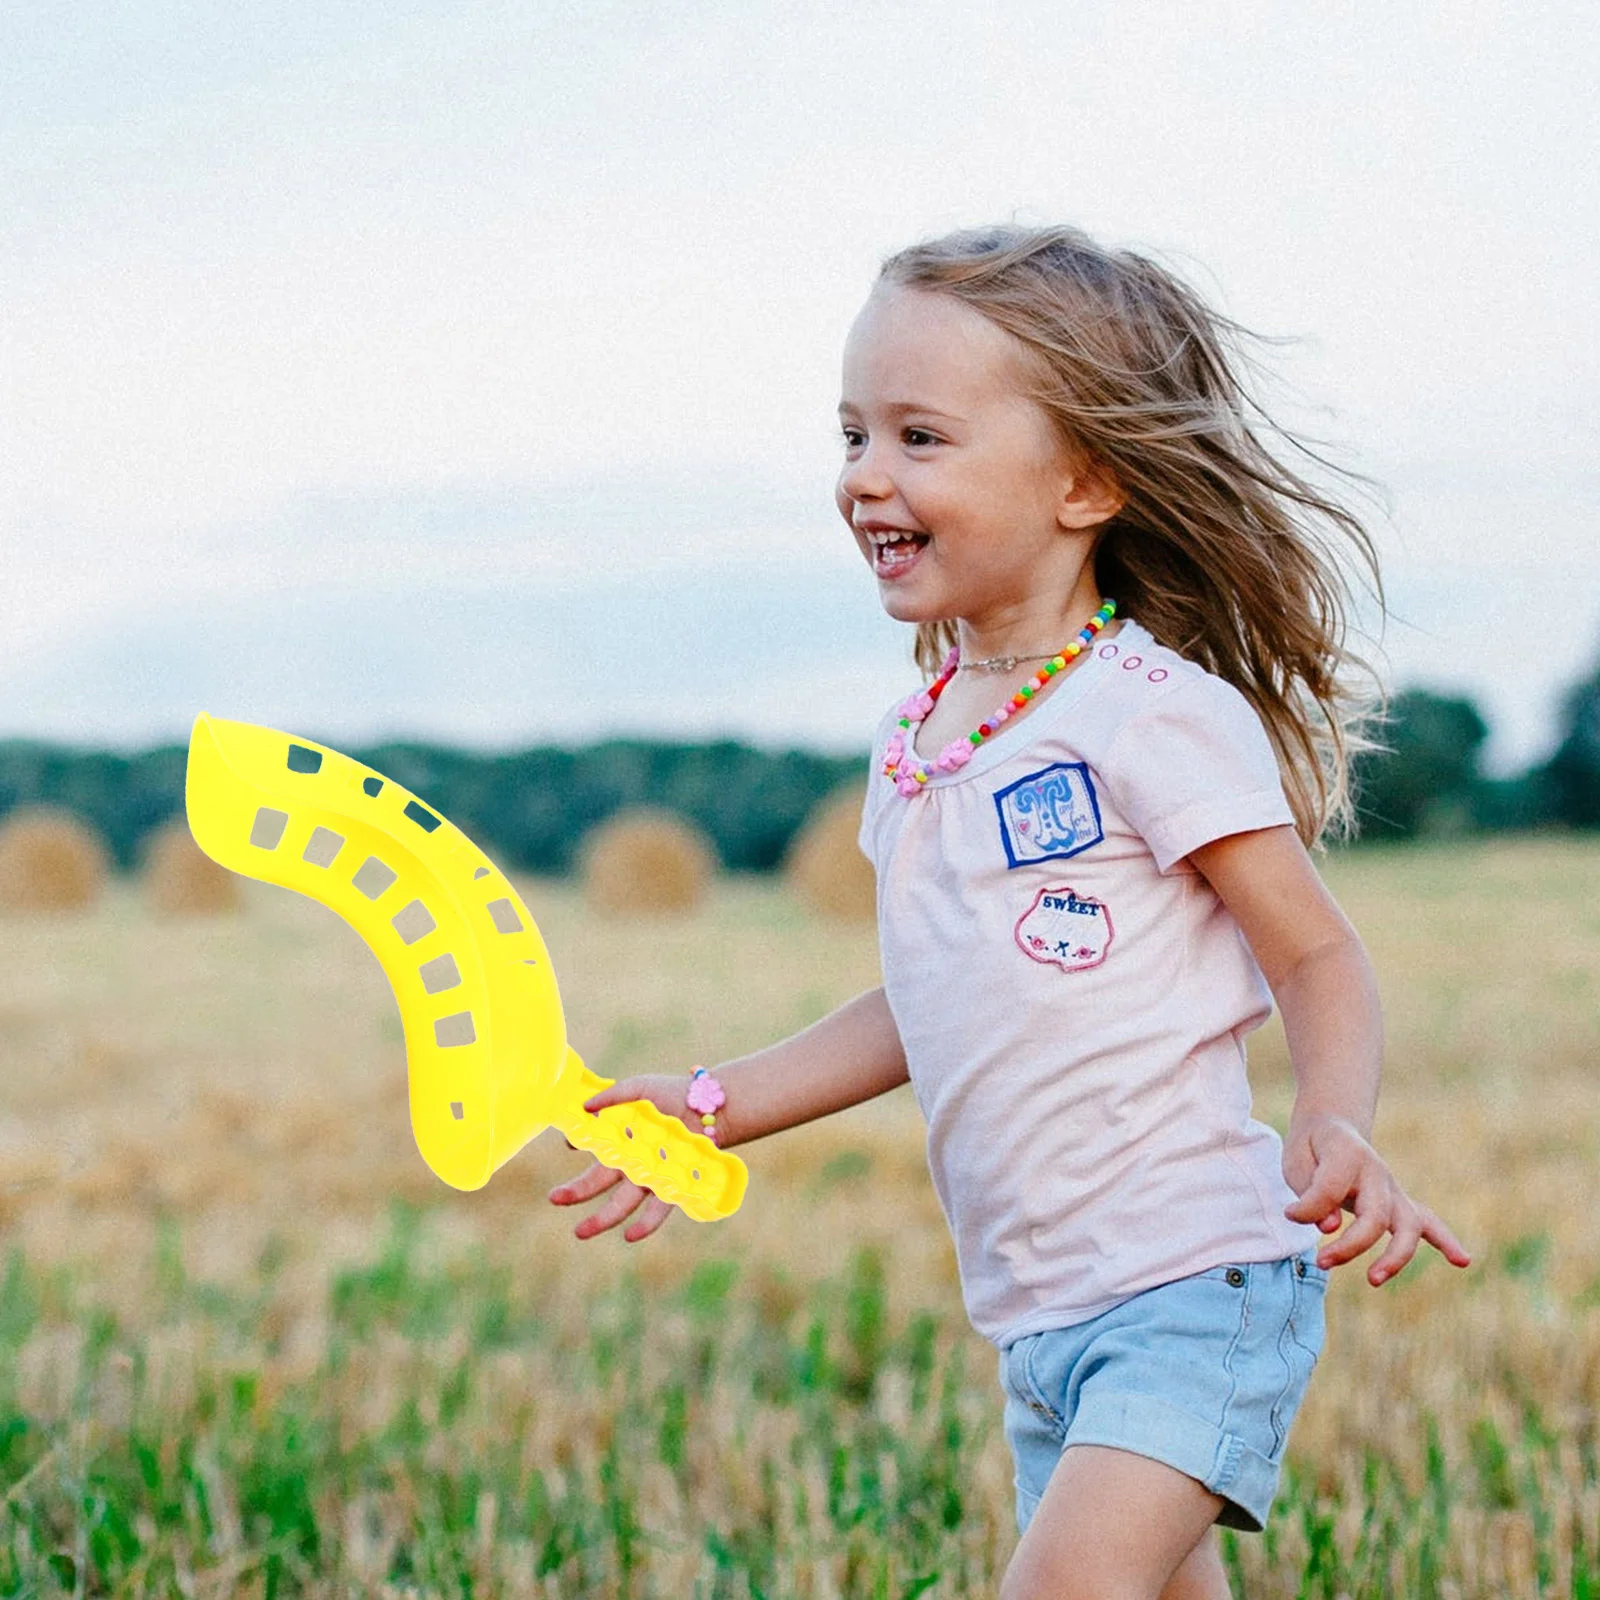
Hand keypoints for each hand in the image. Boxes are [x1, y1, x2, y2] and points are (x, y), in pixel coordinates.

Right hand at [547, 1073, 697, 1243]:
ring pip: (621, 1203)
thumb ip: (612, 1095)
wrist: (709, 1106)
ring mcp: (649, 1177)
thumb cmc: (671, 1094)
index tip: (570, 1143)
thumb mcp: (639, 1088)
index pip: (591, 1148)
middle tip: (554, 1198)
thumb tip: (583, 1107)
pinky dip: (645, 1225)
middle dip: (575, 1192)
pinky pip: (656, 1210)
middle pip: (598, 1181)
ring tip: (580, 1232)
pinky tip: (629, 1236)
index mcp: (619, 1139)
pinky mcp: (671, 1186)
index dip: (578, 1145)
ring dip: (601, 1219)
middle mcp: (631, 1162)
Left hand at [1283, 1113, 1470, 1285]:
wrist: (1331, 1128)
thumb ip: (1311, 1193)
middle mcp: (1376, 1171)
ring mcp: (1392, 1188)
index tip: (1290, 1214)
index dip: (1308, 1208)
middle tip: (1322, 1261)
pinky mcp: (1399, 1203)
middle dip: (1351, 1245)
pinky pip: (1428, 1222)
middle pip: (1376, 1215)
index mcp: (1347, 1153)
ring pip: (1408, 1224)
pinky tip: (1461, 1261)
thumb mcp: (1296, 1162)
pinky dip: (1445, 1241)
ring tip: (1374, 1280)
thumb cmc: (1311, 1149)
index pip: (1331, 1188)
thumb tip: (1330, 1227)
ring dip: (1395, 1256)